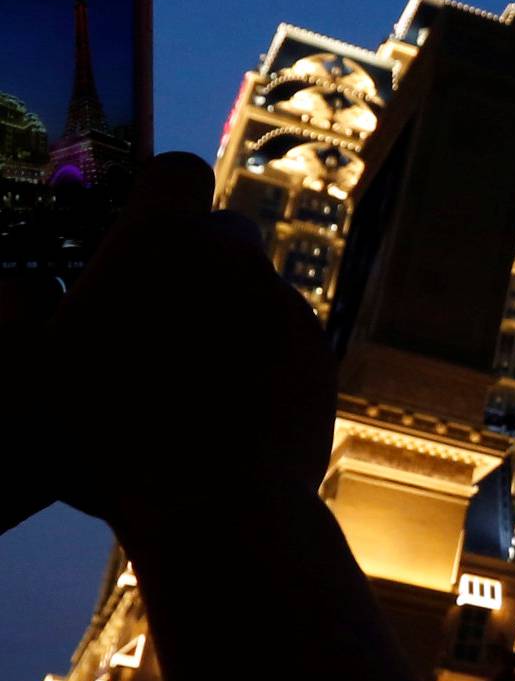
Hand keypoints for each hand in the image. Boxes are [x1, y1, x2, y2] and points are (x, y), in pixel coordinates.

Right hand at [1, 152, 335, 543]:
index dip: (158, 194)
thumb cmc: (105, 440)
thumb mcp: (29, 374)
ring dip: (228, 313)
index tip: (138, 230)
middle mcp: (233, 258)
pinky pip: (286, 337)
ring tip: (189, 376)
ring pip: (256, 288)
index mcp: (160, 242)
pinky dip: (263, 357)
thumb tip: (21, 287)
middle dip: (196, 258)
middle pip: (224, 230)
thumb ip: (21, 313)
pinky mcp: (319, 354)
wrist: (217, 508)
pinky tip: (230, 405)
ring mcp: (285, 305)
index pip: (175, 172)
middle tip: (156, 313)